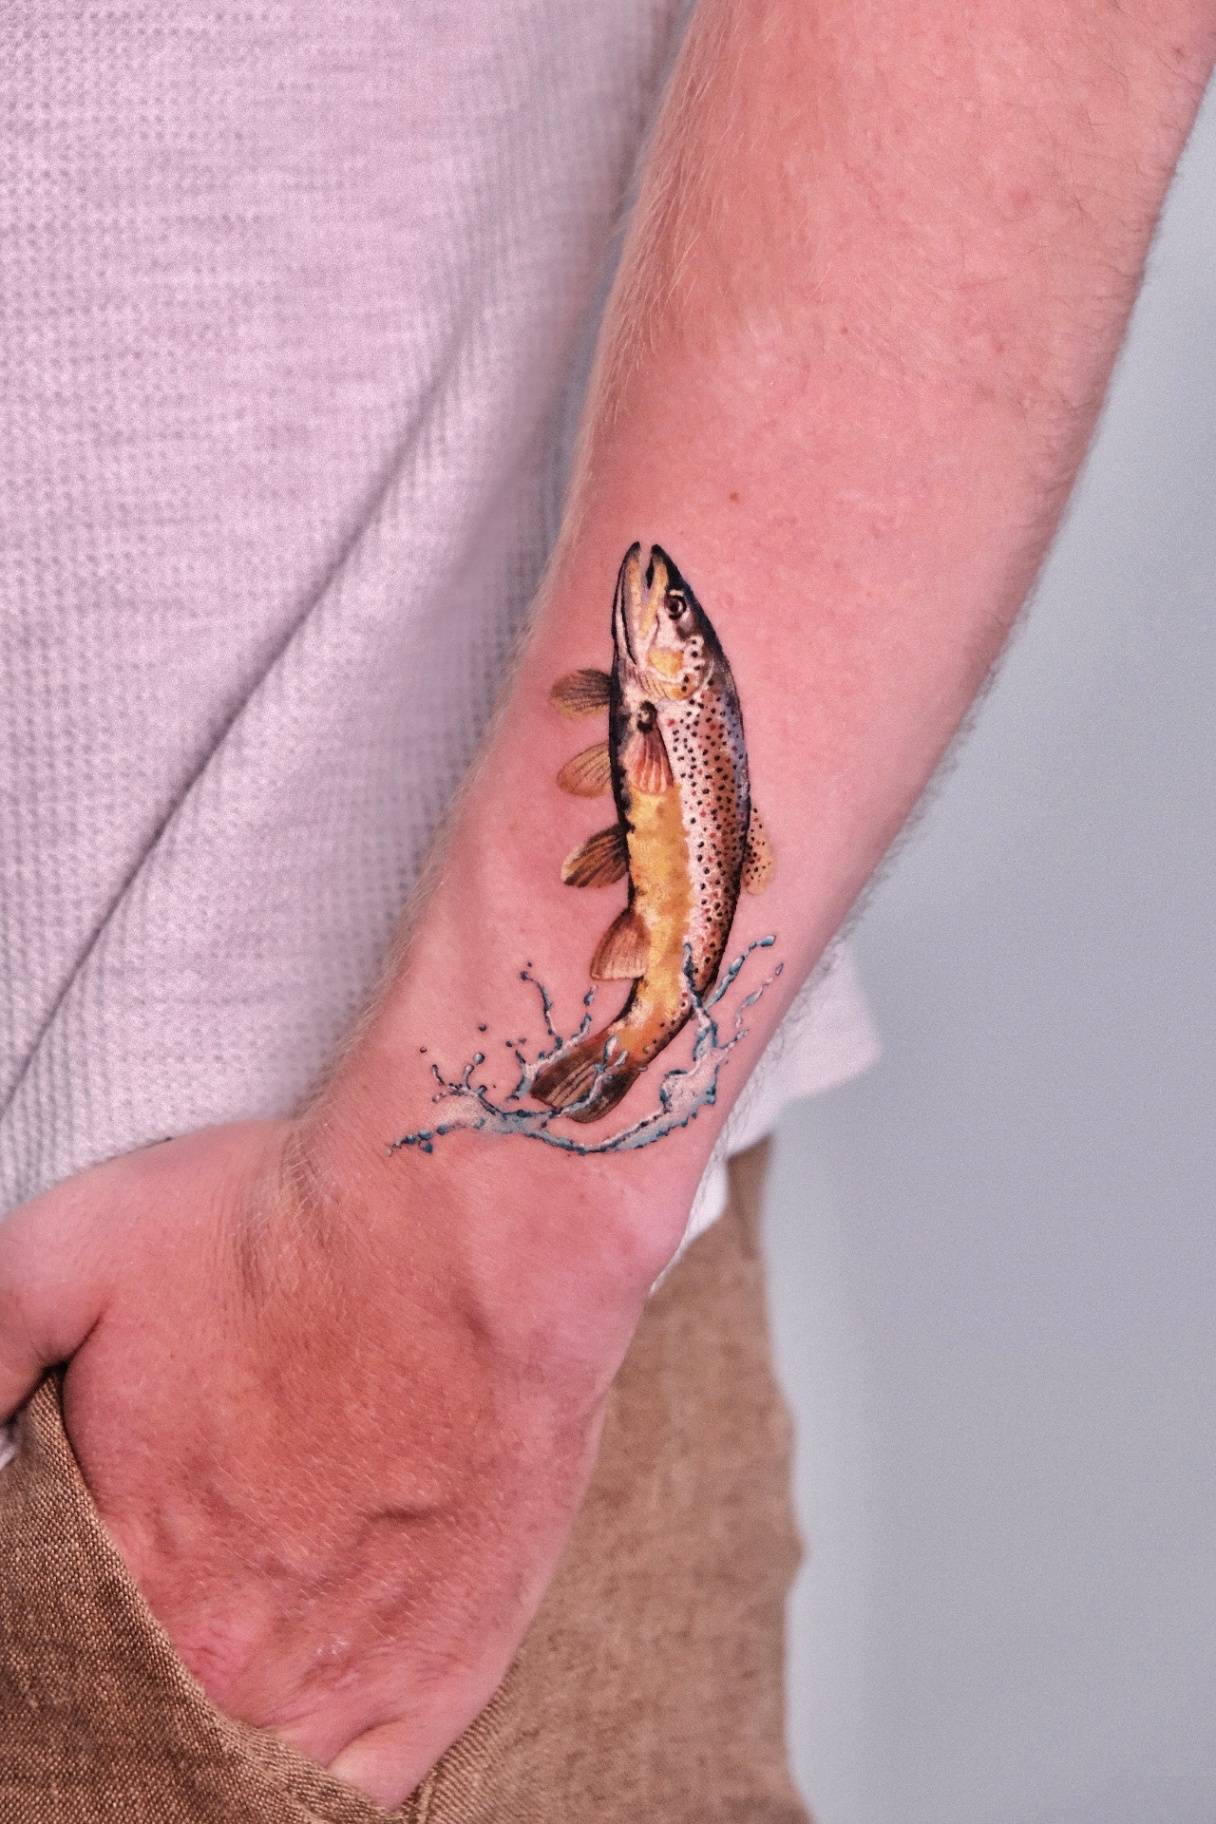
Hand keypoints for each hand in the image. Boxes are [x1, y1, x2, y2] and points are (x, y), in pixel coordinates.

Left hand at [0, 1119, 648, 1805]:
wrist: (475, 1228)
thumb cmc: (284, 1231)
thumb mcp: (70, 1252)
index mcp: (128, 1574)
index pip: (51, 1662)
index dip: (52, 1637)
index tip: (76, 1597)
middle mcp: (230, 1662)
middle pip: (147, 1725)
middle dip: (128, 1695)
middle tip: (152, 1627)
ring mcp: (347, 1681)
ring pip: (245, 1776)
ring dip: (214, 1746)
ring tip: (216, 1680)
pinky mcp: (448, 1673)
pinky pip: (356, 1798)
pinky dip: (309, 1787)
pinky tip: (288, 1742)